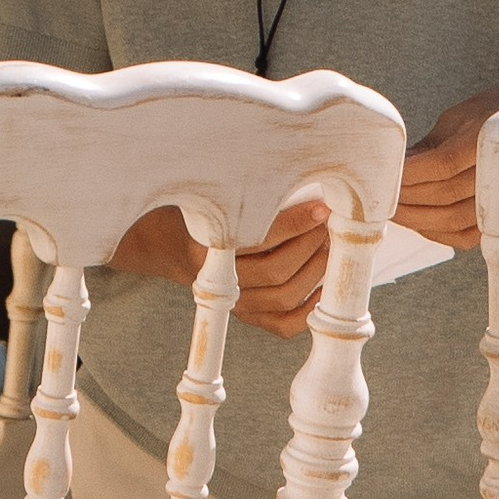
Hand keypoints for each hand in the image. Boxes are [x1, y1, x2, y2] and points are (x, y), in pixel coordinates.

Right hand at [108, 196, 331, 336]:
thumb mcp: (207, 191)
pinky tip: (323, 287)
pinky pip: (283, 325)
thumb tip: (296, 173)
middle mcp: (219, 281)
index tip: (320, 206)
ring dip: (315, 269)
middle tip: (329, 221)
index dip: (294, 223)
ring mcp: (235, 304)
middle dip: (310, 244)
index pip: (259, 237)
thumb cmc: (195, 209)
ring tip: (329, 243)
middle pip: (277, 270)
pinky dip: (308, 310)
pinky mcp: (248, 316)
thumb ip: (240, 189)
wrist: (168, 244)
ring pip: (285, 295)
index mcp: (203, 246)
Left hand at [396, 86, 498, 249]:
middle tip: (378, 196)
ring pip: (453, 221)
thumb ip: (432, 143)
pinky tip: (419, 223)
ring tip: (393, 211)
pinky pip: (467, 236)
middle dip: (405, 198)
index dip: (407, 174)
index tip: (382, 174)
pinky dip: (439, 233)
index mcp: (485, 140)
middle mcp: (497, 174)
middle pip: (443, 196)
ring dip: (417, 219)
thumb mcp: (462, 114)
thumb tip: (400, 165)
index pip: (440, 165)